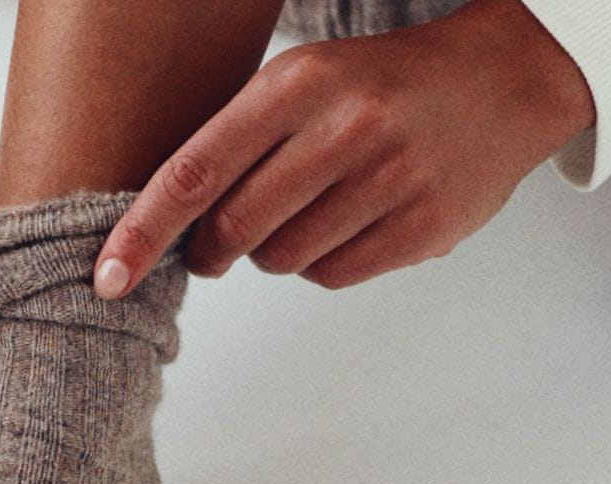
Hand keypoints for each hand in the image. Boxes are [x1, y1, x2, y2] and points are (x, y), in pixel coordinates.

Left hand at [94, 0, 594, 298]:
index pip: (194, 171)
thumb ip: (241, 143)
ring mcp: (388, 182)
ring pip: (282, 261)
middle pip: (233, 232)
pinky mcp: (421, 229)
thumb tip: (174, 225)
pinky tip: (350, 225)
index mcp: (299, 83)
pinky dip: (324, 263)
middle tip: (216, 246)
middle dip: (211, 250)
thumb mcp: (307, 81)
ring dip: (276, 251)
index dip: (141, 232)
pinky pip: (332, 277)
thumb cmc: (383, 85)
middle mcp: (343, 129)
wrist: (504, 80)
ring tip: (313, 210)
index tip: (105, 276)